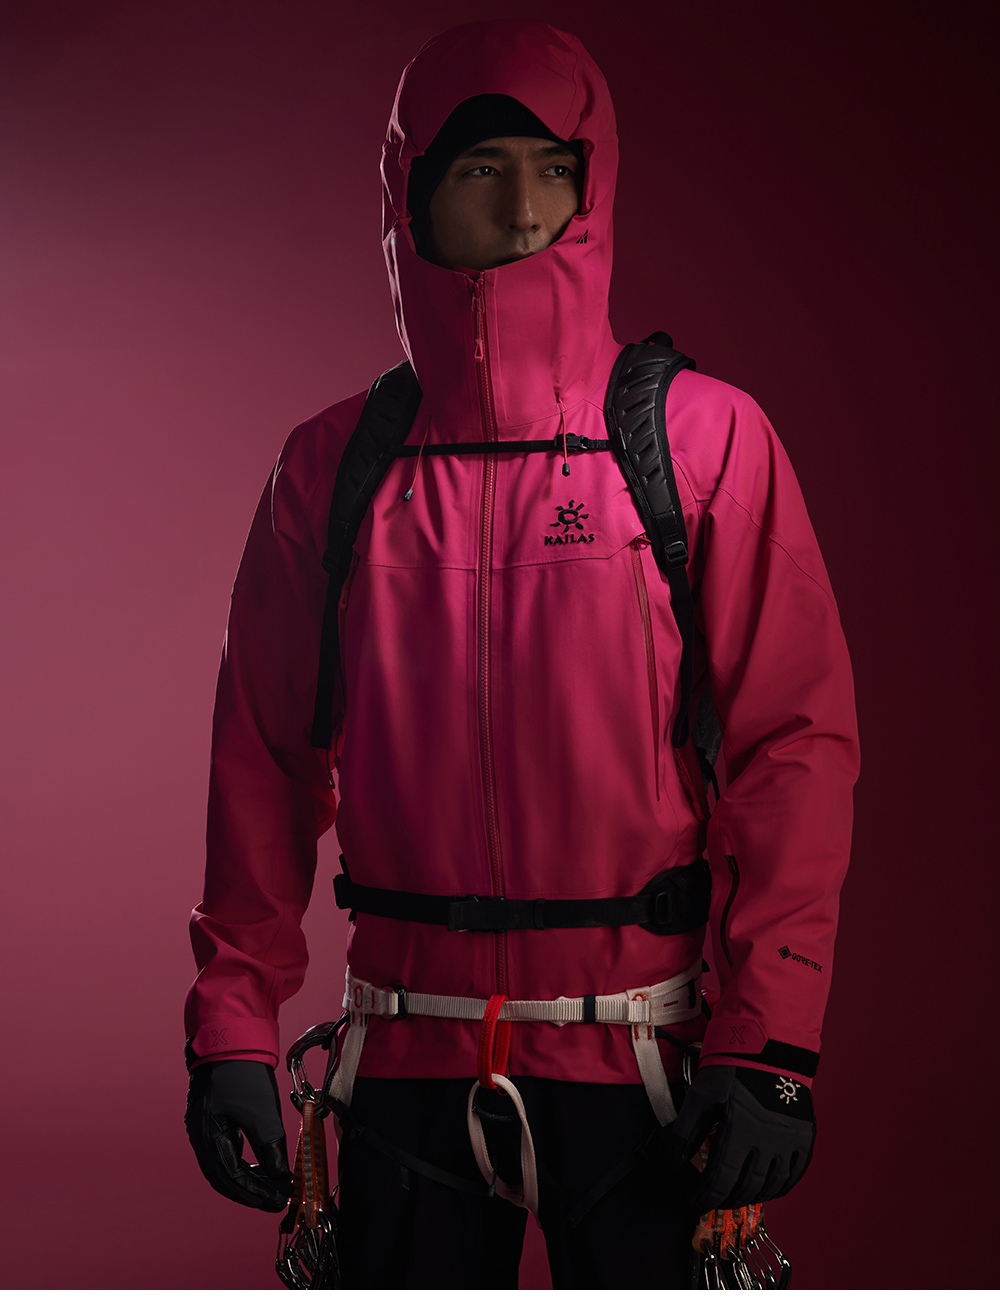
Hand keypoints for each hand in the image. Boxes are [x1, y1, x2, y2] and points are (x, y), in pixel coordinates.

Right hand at [185, 1060, 292, 1211]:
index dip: (256, 1193)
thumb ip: (271, 1148)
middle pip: (222, 1177)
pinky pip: (225, 1149)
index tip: (277, 1200)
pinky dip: (242, 1161)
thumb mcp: (262, 1113)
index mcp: (207, 1136)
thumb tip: (282, 1177)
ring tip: (270, 1185)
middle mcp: (200, 1134)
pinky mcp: (214, 1115)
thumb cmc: (243, 1072)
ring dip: (247, 1178)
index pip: (231, 1178)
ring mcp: (204, 1124)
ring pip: (223, 1165)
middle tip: (274, 1200)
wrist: (232, 1035)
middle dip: (250, 1191)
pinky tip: (260, 1164)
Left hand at [671, 1065, 815, 1211]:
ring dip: (752, 1196)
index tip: (696, 1201)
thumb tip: (672, 1159)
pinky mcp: (804, 1136)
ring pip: (771, 1184)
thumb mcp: (701, 1095)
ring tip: (738, 1196)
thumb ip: (686, 1129)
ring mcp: (789, 1141)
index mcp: (740, 1132)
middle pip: (746, 1186)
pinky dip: (781, 1187)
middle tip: (715, 1199)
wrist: (768, 1047)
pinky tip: (768, 1189)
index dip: (707, 1196)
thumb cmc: (733, 1068)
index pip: (722, 1179)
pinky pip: (796, 1173)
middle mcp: (768, 1142)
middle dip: (727, 1198)